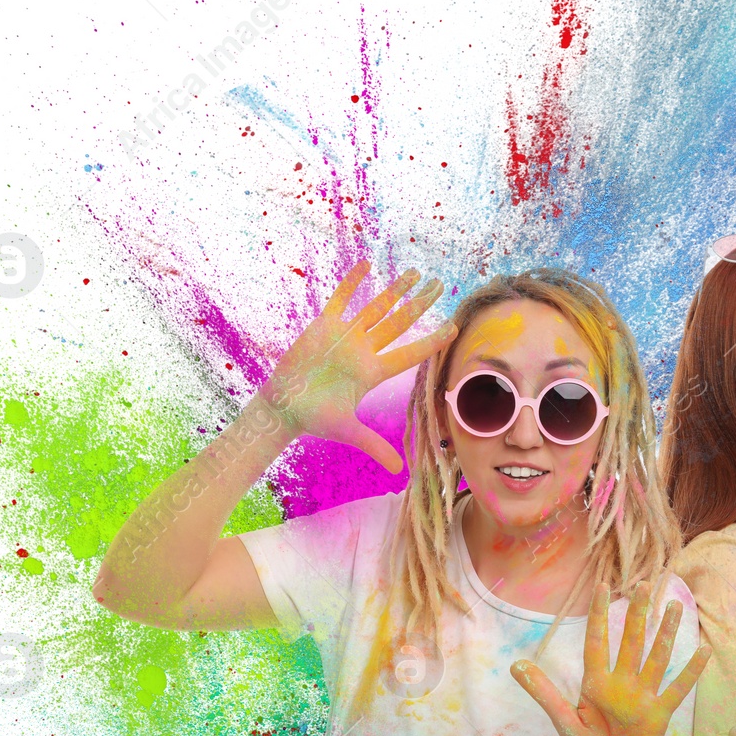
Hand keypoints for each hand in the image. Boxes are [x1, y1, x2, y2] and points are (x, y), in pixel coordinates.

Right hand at [257, 260, 453, 471]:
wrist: (282, 408)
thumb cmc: (313, 419)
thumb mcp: (348, 432)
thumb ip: (374, 446)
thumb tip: (400, 471)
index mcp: (373, 373)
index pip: (410, 353)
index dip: (432, 341)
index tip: (453, 327)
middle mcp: (364, 351)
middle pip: (399, 323)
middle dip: (420, 304)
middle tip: (440, 284)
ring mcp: (345, 337)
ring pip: (376, 308)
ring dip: (395, 290)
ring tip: (416, 272)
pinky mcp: (323, 326)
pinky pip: (341, 299)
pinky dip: (353, 283)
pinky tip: (367, 264)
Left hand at [512, 584, 710, 735]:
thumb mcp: (564, 722)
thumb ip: (544, 694)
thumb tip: (515, 666)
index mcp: (597, 682)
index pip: (598, 641)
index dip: (600, 615)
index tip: (605, 586)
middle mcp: (622, 682)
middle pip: (631, 641)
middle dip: (638, 614)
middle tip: (646, 584)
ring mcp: (644, 695)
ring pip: (656, 657)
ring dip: (665, 633)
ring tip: (675, 606)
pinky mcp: (660, 712)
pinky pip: (677, 688)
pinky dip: (690, 671)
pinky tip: (702, 650)